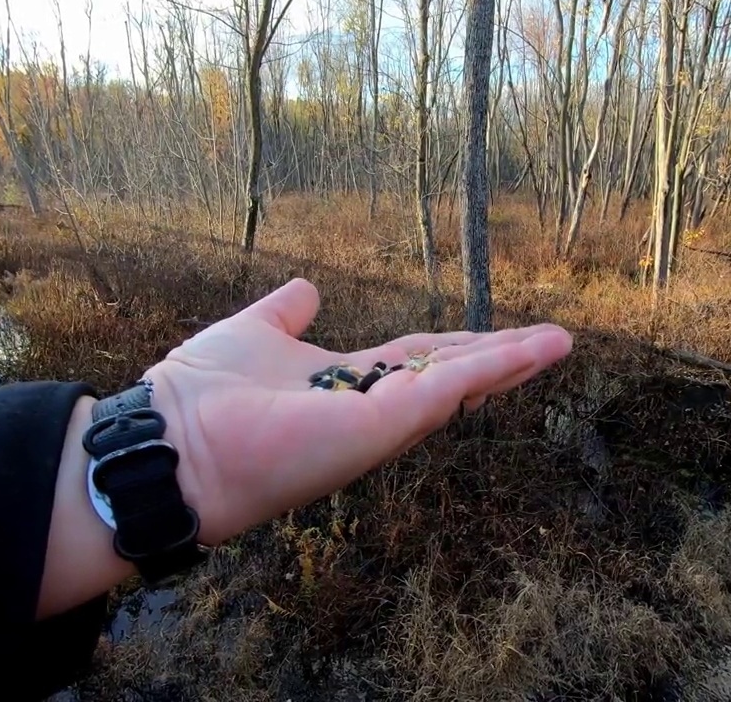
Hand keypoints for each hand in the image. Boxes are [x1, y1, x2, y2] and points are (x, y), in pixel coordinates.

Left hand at [143, 278, 572, 545]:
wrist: (171, 442)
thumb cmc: (200, 394)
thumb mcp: (254, 332)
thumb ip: (286, 314)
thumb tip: (309, 288)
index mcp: (346, 384)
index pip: (418, 361)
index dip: (460, 345)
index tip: (501, 333)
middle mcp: (370, 408)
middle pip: (450, 374)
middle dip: (502, 357)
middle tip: (552, 341)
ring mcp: (378, 421)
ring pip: (459, 384)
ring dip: (512, 361)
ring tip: (559, 342)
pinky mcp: (379, 425)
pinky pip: (446, 388)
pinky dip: (494, 366)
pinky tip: (533, 347)